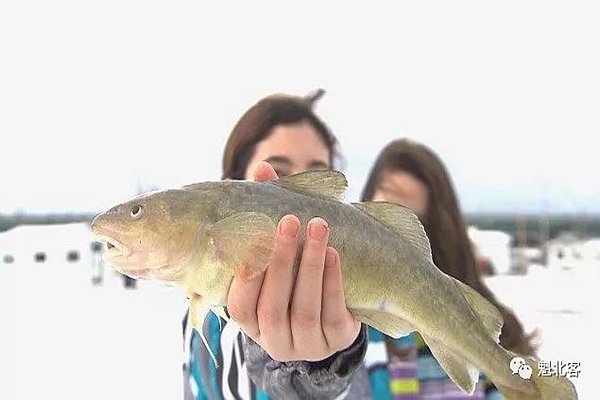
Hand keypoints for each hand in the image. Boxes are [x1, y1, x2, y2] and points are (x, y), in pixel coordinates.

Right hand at [226, 161, 360, 361]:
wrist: (330, 316)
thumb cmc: (294, 277)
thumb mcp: (277, 256)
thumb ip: (266, 217)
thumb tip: (263, 169)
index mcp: (250, 322)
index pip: (240, 305)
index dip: (247, 273)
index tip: (257, 235)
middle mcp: (273, 340)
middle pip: (273, 305)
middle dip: (282, 260)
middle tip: (291, 221)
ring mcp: (305, 345)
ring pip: (305, 309)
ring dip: (310, 265)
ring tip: (318, 228)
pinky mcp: (334, 342)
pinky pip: (333, 314)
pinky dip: (333, 281)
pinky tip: (332, 253)